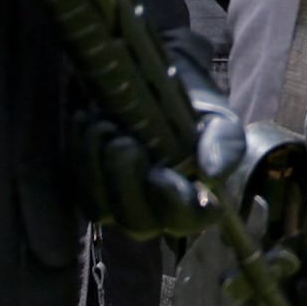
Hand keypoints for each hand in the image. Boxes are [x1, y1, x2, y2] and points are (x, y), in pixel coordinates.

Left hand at [76, 37, 253, 240]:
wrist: (158, 83)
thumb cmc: (192, 107)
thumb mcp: (218, 118)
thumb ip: (224, 144)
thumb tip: (212, 174)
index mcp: (195, 199)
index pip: (186, 220)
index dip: (173, 204)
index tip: (160, 172)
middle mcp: (157, 210)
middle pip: (138, 222)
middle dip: (126, 183)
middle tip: (123, 142)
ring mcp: (122, 202)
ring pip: (103, 207)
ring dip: (98, 168)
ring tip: (102, 126)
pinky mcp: (94, 188)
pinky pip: (81, 187)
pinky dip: (81, 157)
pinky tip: (87, 125)